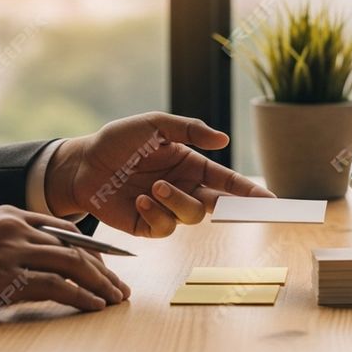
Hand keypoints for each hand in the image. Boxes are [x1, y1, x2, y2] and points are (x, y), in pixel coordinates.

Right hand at [0, 206, 129, 318]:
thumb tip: (31, 257)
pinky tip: (95, 305)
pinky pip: (57, 286)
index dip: (93, 248)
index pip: (64, 230)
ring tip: (116, 298)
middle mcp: (17, 230)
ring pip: (73, 265)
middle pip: (76, 248)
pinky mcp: (7, 279)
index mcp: (10, 216)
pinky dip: (81, 296)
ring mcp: (13, 253)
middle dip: (104, 269)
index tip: (111, 263)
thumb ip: (5, 238)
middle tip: (122, 286)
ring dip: (100, 284)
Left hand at [45, 112, 274, 236]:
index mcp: (192, 165)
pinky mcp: (148, 225)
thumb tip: (223, 139)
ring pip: (192, 215)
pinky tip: (139, 200)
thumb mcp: (155, 124)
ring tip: (155, 187)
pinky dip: (156, 213)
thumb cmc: (118, 141)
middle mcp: (185, 188)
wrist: (82, 164)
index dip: (249, 192)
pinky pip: (165, 227)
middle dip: (232, 207)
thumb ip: (188, 129)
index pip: (227, 180)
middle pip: (219, 203)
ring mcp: (167, 208)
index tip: (270, 201)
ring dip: (177, 201)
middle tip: (234, 207)